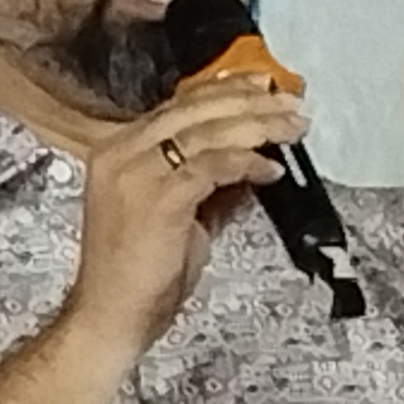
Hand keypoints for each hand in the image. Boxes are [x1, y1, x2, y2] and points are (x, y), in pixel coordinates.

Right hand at [63, 75, 304, 353]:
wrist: (110, 317)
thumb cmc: (140, 274)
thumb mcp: (180, 215)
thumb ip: (208, 184)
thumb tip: (251, 161)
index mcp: (119, 149)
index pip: (178, 105)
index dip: (225, 91)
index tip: (262, 85)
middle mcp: (122, 151)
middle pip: (196, 109)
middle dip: (251, 101)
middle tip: (291, 101)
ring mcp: (136, 172)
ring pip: (208, 131)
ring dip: (259, 125)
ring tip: (293, 127)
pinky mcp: (158, 197)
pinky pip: (212, 165)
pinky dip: (247, 161)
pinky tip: (272, 168)